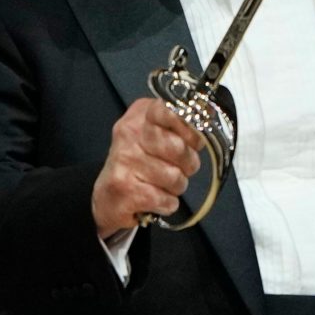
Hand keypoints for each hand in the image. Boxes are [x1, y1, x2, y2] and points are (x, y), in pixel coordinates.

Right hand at [91, 98, 204, 234]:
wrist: (106, 197)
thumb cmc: (139, 164)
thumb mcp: (155, 136)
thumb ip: (181, 126)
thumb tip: (208, 117)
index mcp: (140, 116)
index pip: (170, 109)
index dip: (189, 129)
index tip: (193, 141)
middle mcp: (129, 134)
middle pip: (179, 148)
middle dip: (187, 164)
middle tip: (178, 168)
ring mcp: (124, 161)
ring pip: (175, 178)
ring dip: (176, 187)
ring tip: (162, 185)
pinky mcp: (124, 189)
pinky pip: (166, 199)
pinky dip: (167, 204)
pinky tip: (156, 199)